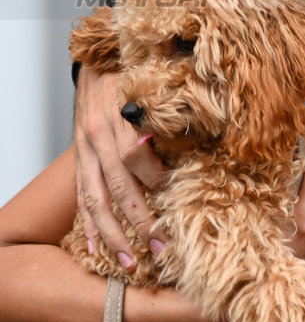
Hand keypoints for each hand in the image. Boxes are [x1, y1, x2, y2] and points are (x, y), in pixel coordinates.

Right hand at [73, 67, 169, 268]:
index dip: (157, 180)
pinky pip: (81, 197)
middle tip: (160, 250)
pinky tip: (95, 248)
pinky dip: (88, 224)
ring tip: (128, 263)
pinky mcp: (80, 159)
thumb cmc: (137, 70)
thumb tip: (207, 136)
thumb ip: (175, 111)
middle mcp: (98, 136)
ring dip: (112, 234)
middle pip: (118, 186)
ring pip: (95, 200)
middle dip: (139, 222)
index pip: (136, 157)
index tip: (179, 199)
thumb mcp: (159, 83)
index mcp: (120, 117)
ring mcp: (85, 151)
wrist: (99, 58)